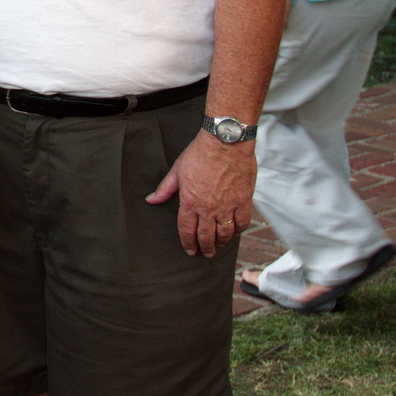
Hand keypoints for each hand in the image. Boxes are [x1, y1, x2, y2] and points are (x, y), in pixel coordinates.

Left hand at [145, 130, 255, 256]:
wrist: (225, 142)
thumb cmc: (200, 154)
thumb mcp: (177, 171)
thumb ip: (165, 189)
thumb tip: (152, 200)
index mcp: (190, 202)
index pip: (186, 229)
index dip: (188, 242)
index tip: (190, 250)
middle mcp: (209, 208)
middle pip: (206, 235)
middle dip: (205, 247)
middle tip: (206, 253)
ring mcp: (228, 206)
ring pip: (225, 233)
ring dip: (221, 242)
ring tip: (219, 245)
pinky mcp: (244, 200)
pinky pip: (242, 222)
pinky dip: (238, 230)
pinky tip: (235, 231)